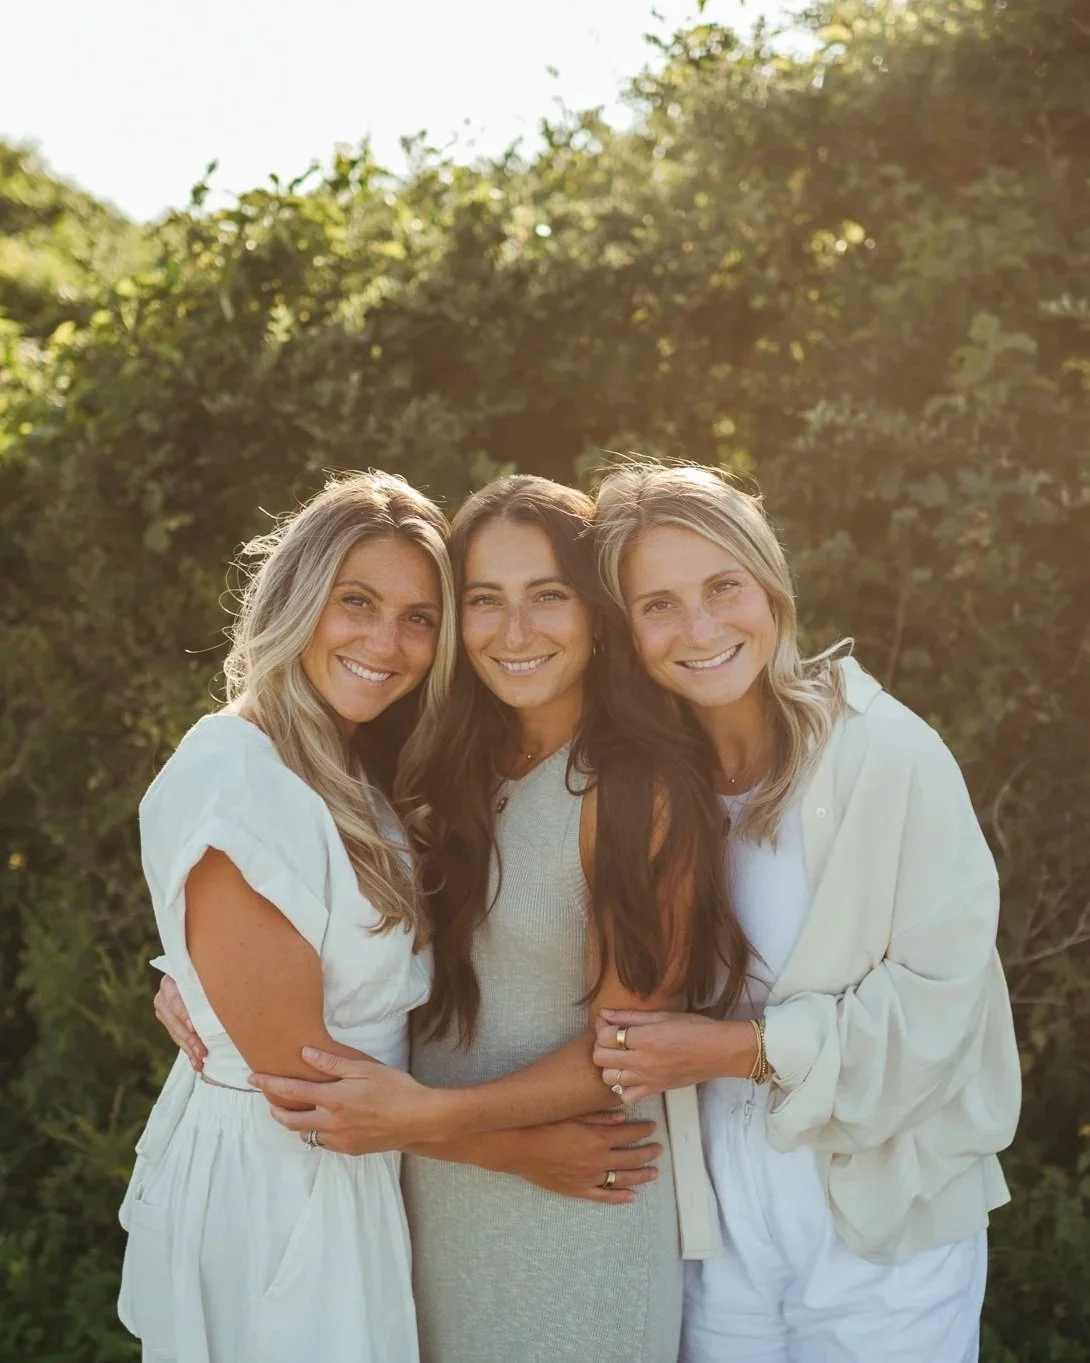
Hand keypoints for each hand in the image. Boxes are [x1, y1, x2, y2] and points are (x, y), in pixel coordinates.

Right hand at [154, 974, 206, 1071]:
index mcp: (173, 977)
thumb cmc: (215, 969)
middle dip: (189, 1038)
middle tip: (202, 1051)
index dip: (184, 1013)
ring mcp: (164, 1007)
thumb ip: (213, 977)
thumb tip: (230, 980)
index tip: (193, 1027)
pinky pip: (177, 1038)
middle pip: (175, 1019)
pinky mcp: (168, 1020)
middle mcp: (165, 992)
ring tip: (201, 1061)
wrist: (203, 973)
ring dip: (189, 1048)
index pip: (175, 998)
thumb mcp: (210, 971)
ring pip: (175, 1031)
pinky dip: (188, 1051)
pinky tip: (196, 1063)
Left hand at [248, 1047, 445, 1154]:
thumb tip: (305, 1054)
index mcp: (333, 1099)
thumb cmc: (394, 1088)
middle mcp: (331, 1123)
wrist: (417, 1118)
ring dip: (296, 1123)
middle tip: (271, 1099)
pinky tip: (324, 1122)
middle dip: (275, 1110)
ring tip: (297, 1110)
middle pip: (290, 1120)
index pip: (291, 1092)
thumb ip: (332, 1064)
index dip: (269, 1084)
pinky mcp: (350, 1150)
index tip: (253, 1079)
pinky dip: (317, 1133)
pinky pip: (324, 1143)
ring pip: (306, 1135)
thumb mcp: (364, 1068)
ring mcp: (339, 1140)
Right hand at [503, 1111, 661, 1203]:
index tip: (653, 1127)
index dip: (643, 1130)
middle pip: (630, 1157)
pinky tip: (631, 1197)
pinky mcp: (577, 1190)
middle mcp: (597, 1160)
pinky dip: (618, 1197)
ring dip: (640, 1176)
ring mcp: (588, 1177)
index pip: (629, 1134)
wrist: (516, 1147)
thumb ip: (599, 1116)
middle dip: (647, 1152)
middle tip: (659, 1149)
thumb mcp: (571, 1113)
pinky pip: (603, 1196)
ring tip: (654, 1173)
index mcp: (597, 1137)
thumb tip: (623, 1118)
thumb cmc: (541, 1124)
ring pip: (622, 1179)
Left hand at [593, 1009, 754, 1102]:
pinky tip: (630, 1075)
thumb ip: (630, 1016)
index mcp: (646, 1038)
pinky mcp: (655, 1090)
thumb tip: (605, 1014)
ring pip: (608, 1078)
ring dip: (609, 1066)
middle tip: (612, 1038)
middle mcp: (643, 1061)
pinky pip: (626, 1096)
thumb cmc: (695, 1028)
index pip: (605, 1036)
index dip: (602, 1027)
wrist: (719, 1051)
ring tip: (620, 1056)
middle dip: (601, 1046)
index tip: (608, 1023)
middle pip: (601, 1058)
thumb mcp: (662, 1015)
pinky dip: (622, 1087)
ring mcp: (648, 1079)